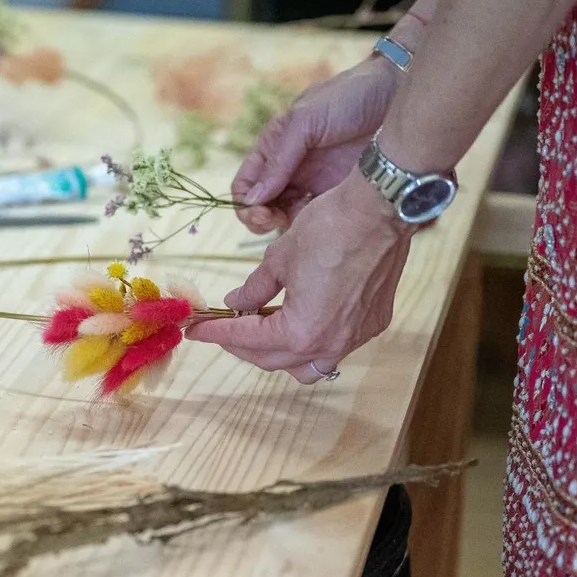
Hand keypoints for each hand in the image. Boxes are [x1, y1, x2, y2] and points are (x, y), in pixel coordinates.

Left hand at [187, 177, 412, 383]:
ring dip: (279, 354)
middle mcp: (329, 344)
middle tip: (223, 328)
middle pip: (274, 360)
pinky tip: (300, 320)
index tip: (196, 329)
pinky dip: (312, 342)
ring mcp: (355, 337)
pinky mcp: (374, 324)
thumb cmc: (327, 229)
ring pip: (308, 366)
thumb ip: (254, 289)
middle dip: (243, 346)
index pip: (246, 339)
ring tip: (261, 329)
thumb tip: (237, 305)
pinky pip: (335, 348)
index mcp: (300, 330)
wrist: (380, 210)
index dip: (217, 333)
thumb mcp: (277, 259)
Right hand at [231, 56, 400, 233]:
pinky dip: (313, 225)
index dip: (244, 202)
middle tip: (275, 221)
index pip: (246, 184)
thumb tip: (252, 198)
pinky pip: (317, 218)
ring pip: (288, 216)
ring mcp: (315, 183)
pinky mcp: (339, 193)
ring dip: (288, 224)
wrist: (395, 94)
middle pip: (262, 206)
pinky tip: (322, 219)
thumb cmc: (348, 97)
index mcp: (273, 148)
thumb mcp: (305, 121)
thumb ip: (279, 160)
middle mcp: (290, 169)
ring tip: (302, 218)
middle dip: (261, 219)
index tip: (258, 211)